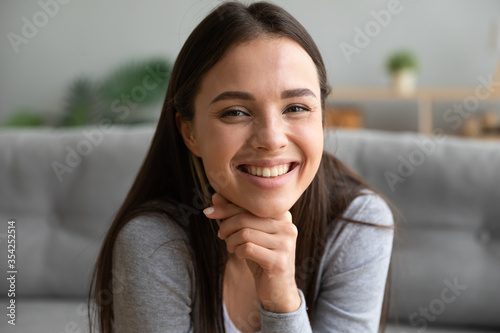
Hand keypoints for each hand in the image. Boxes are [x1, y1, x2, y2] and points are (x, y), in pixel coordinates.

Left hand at [203, 192, 300, 312]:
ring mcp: (285, 244)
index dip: (226, 207)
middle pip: (245, 217)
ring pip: (244, 233)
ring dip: (231, 241)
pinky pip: (247, 248)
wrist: (278, 289)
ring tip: (231, 247)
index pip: (249, 204)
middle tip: (220, 235)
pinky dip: (238, 252)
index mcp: (282, 214)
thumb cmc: (261, 256)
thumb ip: (235, 213)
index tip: (209, 212)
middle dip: (226, 226)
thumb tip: (216, 195)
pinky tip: (240, 255)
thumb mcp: (248, 233)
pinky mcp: (278, 261)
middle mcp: (287, 226)